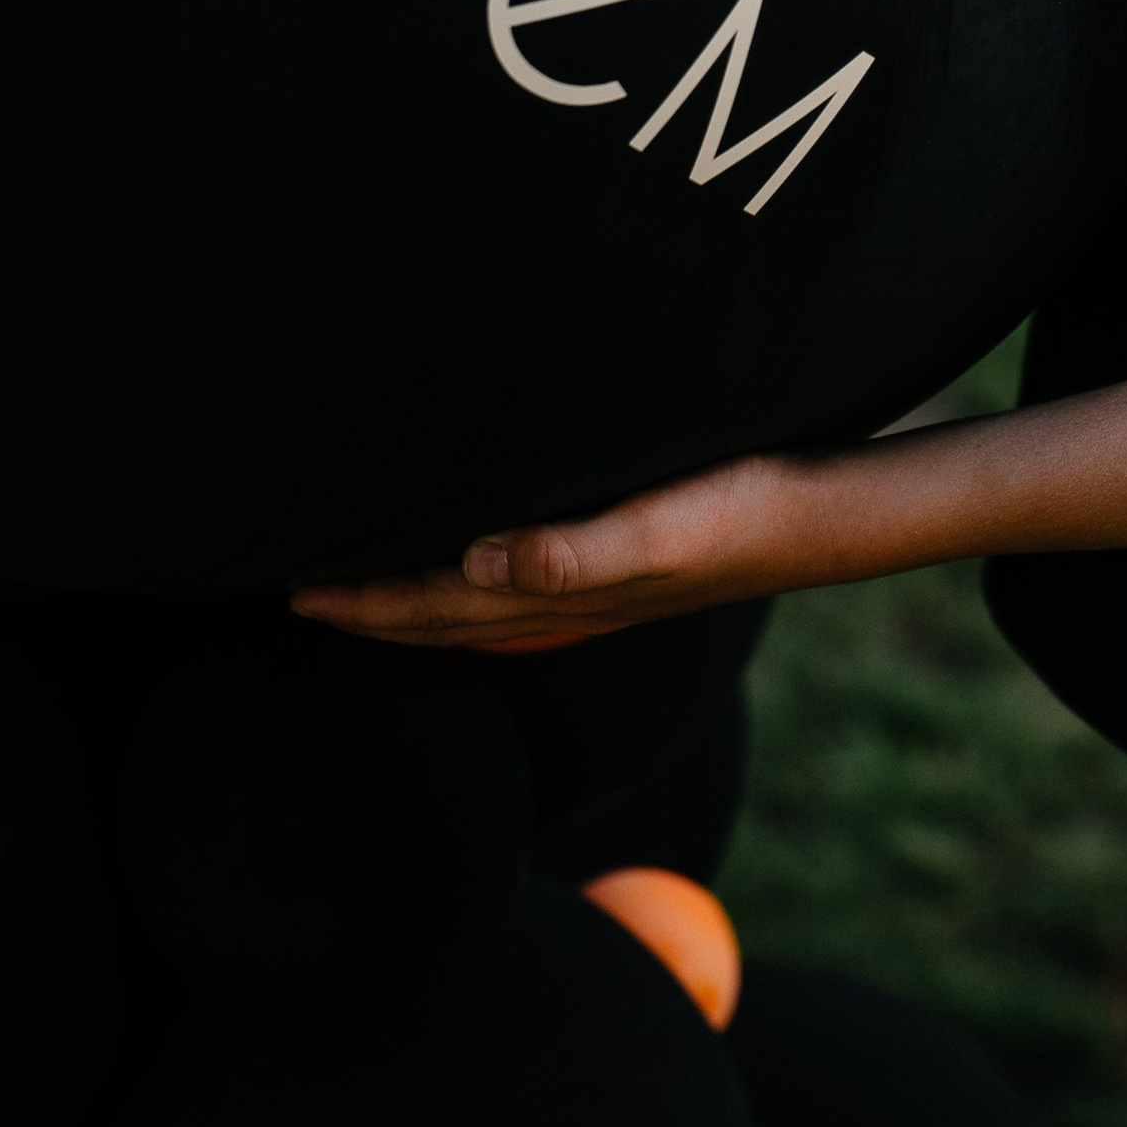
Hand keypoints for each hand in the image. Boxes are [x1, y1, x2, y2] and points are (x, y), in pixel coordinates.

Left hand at [291, 452, 810, 651]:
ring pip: (483, 605)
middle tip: (301, 595)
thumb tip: (478, 566)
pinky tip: (481, 563)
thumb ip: (575, 552)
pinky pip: (525, 584)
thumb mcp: (664, 524)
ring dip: (419, 601)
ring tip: (369, 588)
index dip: (366, 603)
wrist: (831, 512)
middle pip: (448, 618)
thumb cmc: (748, 508)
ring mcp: (604, 584)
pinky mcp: (631, 557)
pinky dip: (477, 582)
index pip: (439, 605)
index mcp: (568, 592)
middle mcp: (575, 598)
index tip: (294, 591)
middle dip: (374, 613)